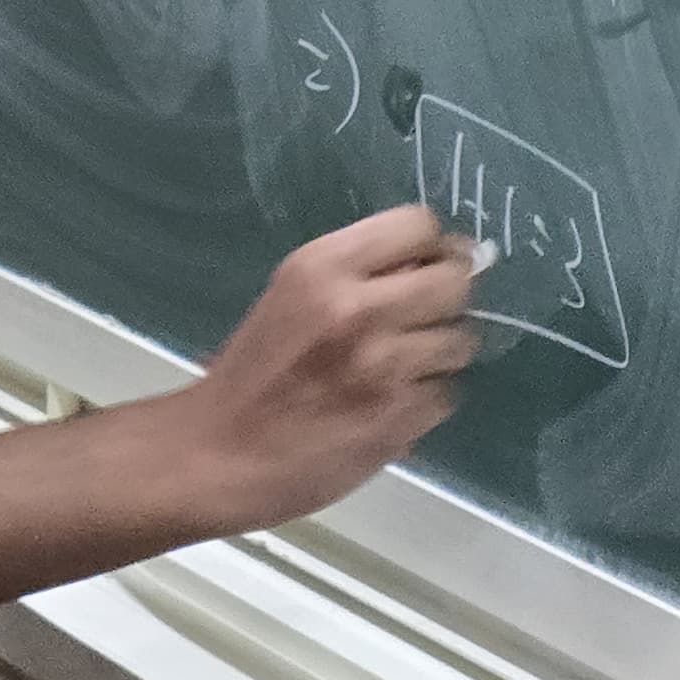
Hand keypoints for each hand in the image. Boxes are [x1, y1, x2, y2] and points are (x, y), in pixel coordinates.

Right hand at [185, 205, 483, 530]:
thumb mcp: (293, 296)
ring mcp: (385, 366)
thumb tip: (432, 262)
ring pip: (461, 340)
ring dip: (440, 354)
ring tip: (402, 368)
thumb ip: (357, 275)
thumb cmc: (252, 372)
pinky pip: (446, 393)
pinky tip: (390, 405)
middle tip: (426, 317)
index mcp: (324, 266)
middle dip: (448, 298)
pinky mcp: (400, 418)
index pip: (419, 225)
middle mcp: (360, 307)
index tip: (425, 267)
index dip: (431, 247)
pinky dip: (427, 400)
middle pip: (455, 281)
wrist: (218, 454)